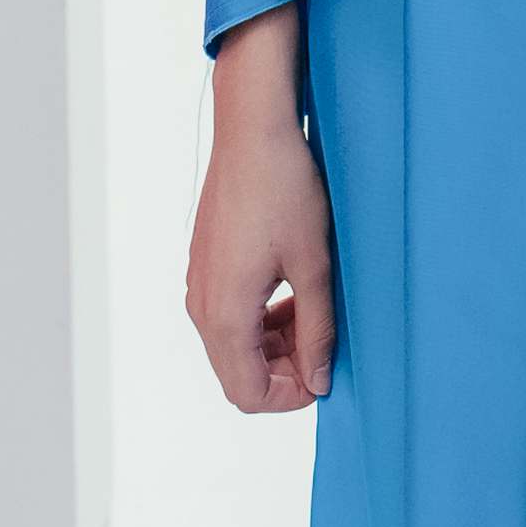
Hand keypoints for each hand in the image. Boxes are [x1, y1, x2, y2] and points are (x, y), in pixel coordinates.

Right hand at [186, 13, 336, 411]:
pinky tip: (293, 289)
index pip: (249, 394)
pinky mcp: (205, 262)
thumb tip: (320, 381)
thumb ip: (318, 331)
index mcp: (226, 314)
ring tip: (315, 314)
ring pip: (233, 344)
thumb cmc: (286, 190)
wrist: (253, 130)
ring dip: (274, 343)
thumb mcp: (315, 265)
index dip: (290, 397)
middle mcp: (202, 305)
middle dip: (283, 371)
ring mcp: (199, 282)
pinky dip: (260, 317)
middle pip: (238, 374)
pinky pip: (228, 313)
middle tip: (325, 344)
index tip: (325, 372)